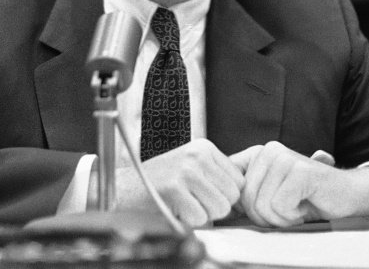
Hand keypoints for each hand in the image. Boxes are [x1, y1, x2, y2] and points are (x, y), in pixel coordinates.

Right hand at [115, 138, 243, 227]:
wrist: (124, 189)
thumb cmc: (159, 183)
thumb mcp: (191, 167)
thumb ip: (216, 176)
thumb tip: (244, 193)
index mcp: (204, 148)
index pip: (238, 180)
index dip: (225, 195)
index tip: (206, 197)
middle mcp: (197, 155)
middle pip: (232, 196)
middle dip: (216, 207)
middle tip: (193, 203)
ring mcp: (186, 170)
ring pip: (220, 207)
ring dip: (203, 215)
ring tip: (184, 205)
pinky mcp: (174, 188)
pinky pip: (201, 217)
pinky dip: (189, 221)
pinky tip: (175, 209)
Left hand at [230, 141, 368, 227]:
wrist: (347, 195)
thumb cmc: (308, 198)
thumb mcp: (270, 196)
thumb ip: (245, 196)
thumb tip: (216, 208)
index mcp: (257, 155)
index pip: (229, 182)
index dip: (238, 205)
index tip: (259, 210)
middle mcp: (268, 151)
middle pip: (246, 199)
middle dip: (265, 216)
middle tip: (287, 210)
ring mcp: (284, 158)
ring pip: (262, 205)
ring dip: (281, 217)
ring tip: (296, 207)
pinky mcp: (299, 171)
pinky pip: (280, 205)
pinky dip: (293, 215)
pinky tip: (305, 205)